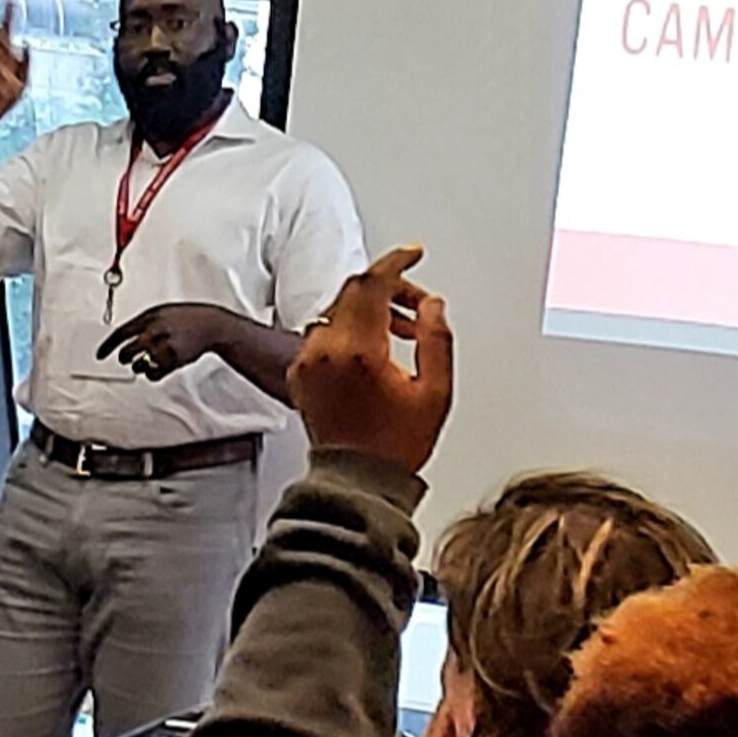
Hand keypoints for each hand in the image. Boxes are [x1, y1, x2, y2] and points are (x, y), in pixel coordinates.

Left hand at [96, 302, 247, 381]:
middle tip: (125, 358)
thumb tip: (125, 336)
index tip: (100, 354)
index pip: (121, 333)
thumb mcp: (162, 313)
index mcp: (150, 317)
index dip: (108, 345)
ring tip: (144, 362)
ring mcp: (165, 347)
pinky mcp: (174, 361)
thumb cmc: (186, 318)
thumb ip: (144, 324)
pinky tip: (155, 368)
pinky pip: (153, 374)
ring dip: (138, 366)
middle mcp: (156, 331)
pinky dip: (151, 373)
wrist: (211, 325)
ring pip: (139, 365)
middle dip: (124, 357)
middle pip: (127, 351)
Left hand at [288, 246, 452, 472]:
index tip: (413, 254)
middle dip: (389, 287)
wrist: (356, 482)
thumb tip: (432, 306)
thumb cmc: (394, 447)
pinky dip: (349, 328)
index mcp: (360, 351)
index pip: (374, 283)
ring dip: (370, 309)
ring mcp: (309, 362)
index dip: (397, 261)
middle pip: (355, 290)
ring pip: (339, 309)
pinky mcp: (301, 374)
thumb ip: (437, 341)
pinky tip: (373, 350)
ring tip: (400, 333)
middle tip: (417, 304)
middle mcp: (326, 351)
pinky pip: (323, 332)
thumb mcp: (435, 394)